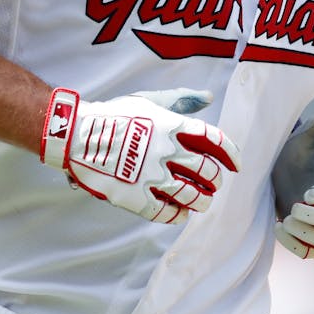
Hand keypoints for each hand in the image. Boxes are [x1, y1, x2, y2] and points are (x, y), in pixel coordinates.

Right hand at [42, 87, 240, 223]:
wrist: (77, 133)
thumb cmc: (114, 114)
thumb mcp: (150, 100)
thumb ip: (181, 100)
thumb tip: (207, 97)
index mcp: (173, 127)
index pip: (215, 141)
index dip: (231, 154)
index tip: (236, 165)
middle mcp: (167, 151)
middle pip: (207, 172)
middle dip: (215, 180)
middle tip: (214, 184)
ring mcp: (151, 176)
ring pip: (191, 196)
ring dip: (202, 201)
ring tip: (202, 202)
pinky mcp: (134, 196)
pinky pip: (164, 213)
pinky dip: (177, 215)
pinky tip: (180, 214)